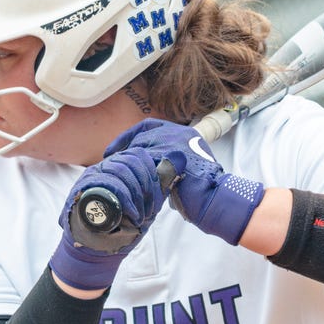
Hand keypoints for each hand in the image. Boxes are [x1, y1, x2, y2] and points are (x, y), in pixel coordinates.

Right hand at [49, 146, 165, 290]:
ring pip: (122, 170)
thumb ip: (157, 188)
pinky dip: (128, 202)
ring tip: (142, 216)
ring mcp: (92, 177)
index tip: (158, 197)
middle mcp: (103, 167)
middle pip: (131, 160)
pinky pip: (111, 186)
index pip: (139, 154)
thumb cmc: (121, 227)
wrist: (95, 249)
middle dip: (148, 185)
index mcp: (117, 167)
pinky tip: (134, 216)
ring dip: (138, 195)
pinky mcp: (84, 190)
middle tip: (151, 210)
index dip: (153, 172)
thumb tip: (176, 167)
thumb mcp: (144, 204)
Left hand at [108, 119, 264, 245]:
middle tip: (111, 162)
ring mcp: (174, 144)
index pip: (148, 126)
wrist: (212, 198)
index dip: (128, 136)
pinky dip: (132, 171)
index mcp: (184, 132)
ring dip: (128, 162)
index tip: (114, 149)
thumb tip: (146, 165)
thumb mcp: (183, 165)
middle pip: (141, 137)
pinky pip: (142, 162)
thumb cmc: (198, 189)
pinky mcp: (168, 157)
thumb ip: (167, 159)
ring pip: (140, 149)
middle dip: (125, 150)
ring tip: (118, 172)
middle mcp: (179, 133)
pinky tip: (125, 179)